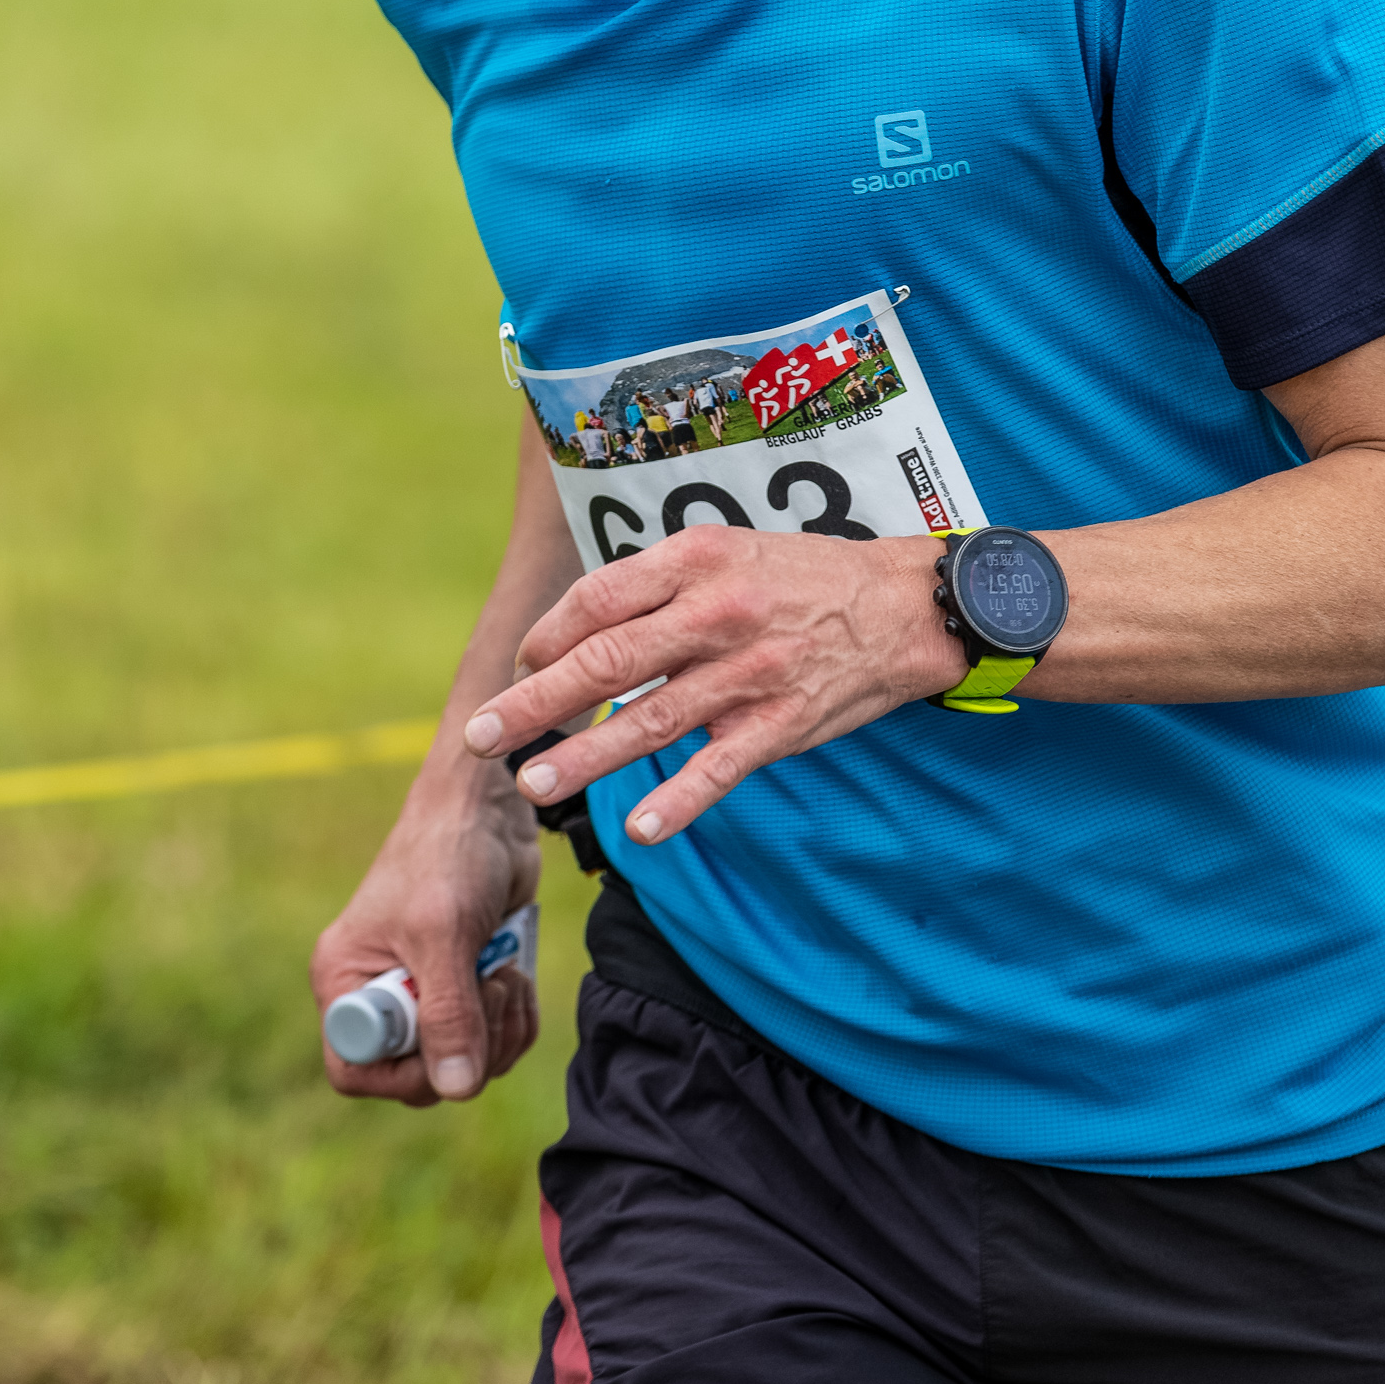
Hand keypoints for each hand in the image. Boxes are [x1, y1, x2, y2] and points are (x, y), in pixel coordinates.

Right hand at [313, 775, 541, 1105]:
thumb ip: (448, 1015)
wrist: (490, 811)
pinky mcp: (468, 988)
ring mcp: (427, 994)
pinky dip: (516, 1017)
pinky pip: (496, 1041)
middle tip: (488, 990)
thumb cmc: (449, 854)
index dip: (403, 1073)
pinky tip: (514, 972)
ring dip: (500, 1028)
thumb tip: (455, 1089)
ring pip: (467, 1064)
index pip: (353, 1069)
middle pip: (420, 1077)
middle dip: (468, 1046)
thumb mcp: (443, 934)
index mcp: (346, 980)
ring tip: (503, 972)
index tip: (446, 1037)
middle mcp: (379, 994)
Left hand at [463, 529, 955, 844]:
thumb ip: (656, 587)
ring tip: (534, 783)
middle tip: (481, 735)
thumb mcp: (726, 553)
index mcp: (696, 562)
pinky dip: (678, 800)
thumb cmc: (799, 580)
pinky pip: (719, 768)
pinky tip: (638, 830)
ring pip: (651, 721)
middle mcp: (716, 614)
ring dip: (585, 758)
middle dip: (534, 703)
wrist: (903, 607)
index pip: (598, 600)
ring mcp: (749, 673)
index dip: (547, 638)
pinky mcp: (781, 724)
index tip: (520, 667)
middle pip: (606, 661)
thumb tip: (575, 637)